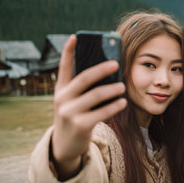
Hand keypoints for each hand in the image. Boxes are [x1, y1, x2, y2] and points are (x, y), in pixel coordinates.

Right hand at [51, 35, 126, 179]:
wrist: (64, 146)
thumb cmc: (74, 117)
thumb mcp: (72, 102)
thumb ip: (83, 89)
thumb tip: (108, 74)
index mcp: (61, 89)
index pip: (64, 66)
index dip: (68, 51)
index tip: (75, 36)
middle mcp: (62, 98)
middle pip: (84, 78)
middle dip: (101, 69)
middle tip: (116, 64)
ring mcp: (70, 112)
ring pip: (95, 95)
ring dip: (112, 90)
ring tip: (122, 86)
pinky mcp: (80, 125)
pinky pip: (102, 112)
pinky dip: (114, 106)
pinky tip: (123, 102)